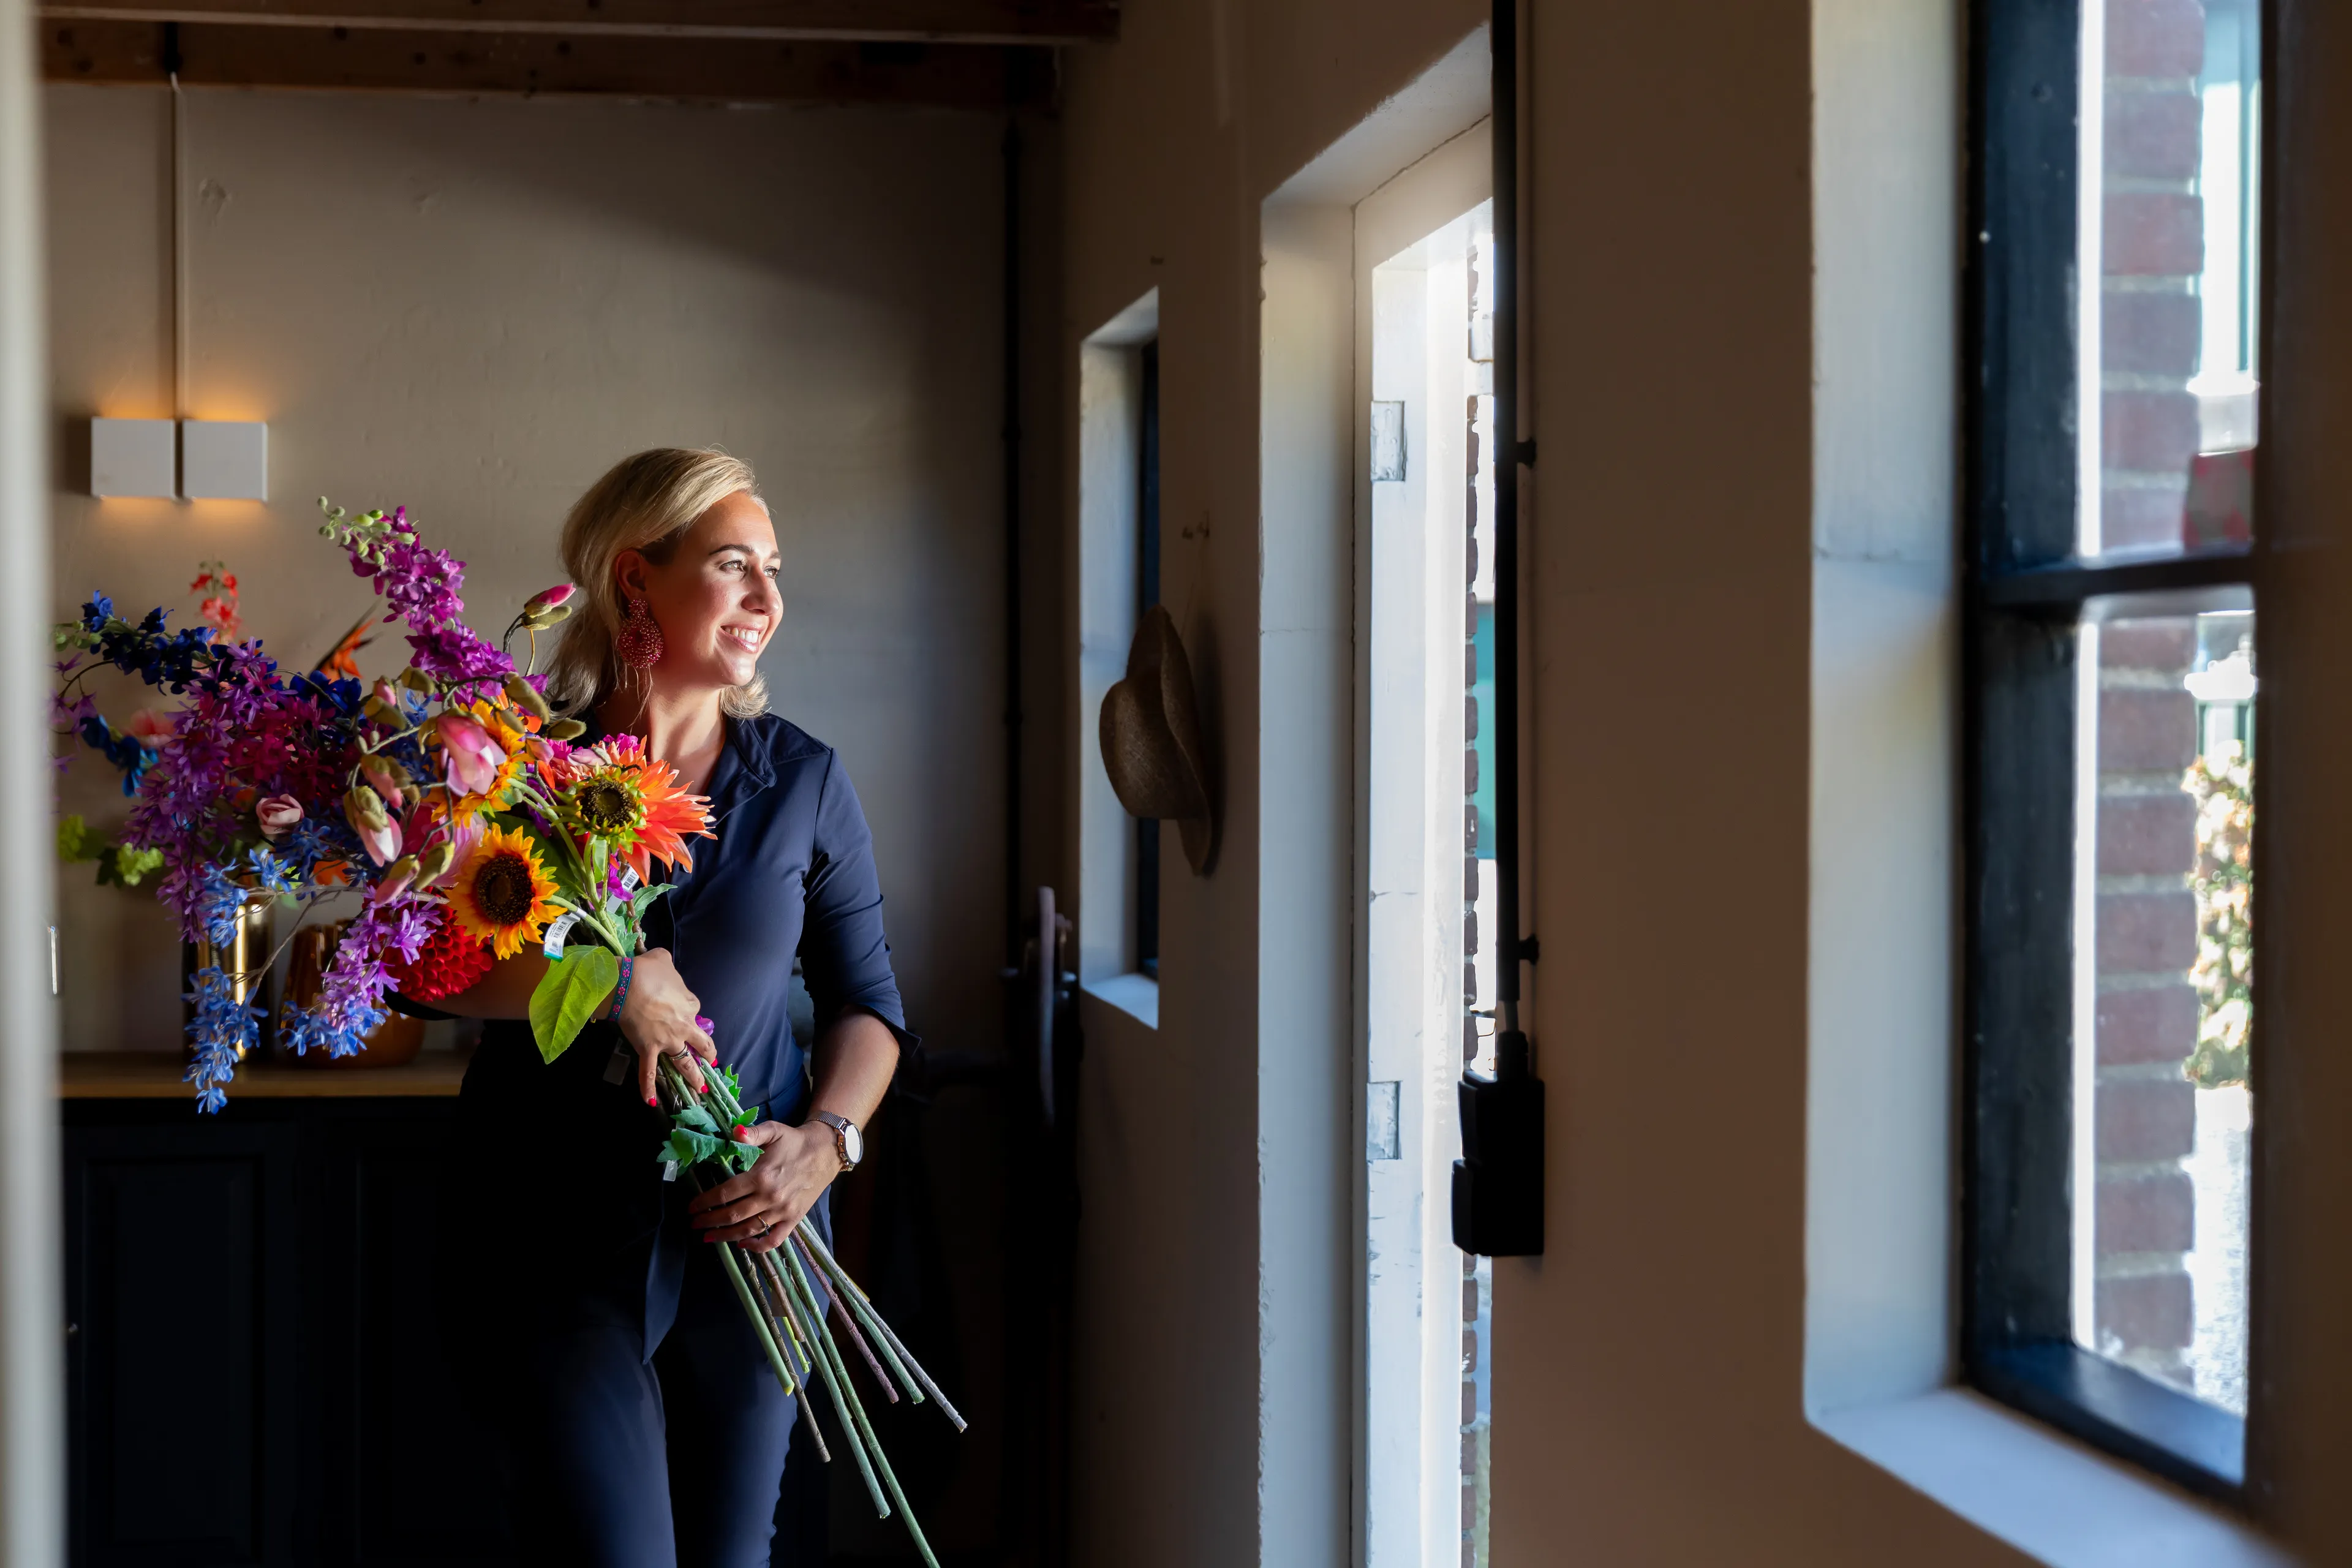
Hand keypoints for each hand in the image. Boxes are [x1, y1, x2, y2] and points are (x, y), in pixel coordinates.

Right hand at [617, 947, 714, 1104]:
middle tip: (711, 1059)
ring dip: (693, 1075)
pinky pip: (648, 1072)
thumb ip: (667, 964)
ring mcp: (666, 1041)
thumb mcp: (662, 959)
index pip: (694, 1008)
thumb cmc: (646, 971)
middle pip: (702, 1042)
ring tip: (700, 1087)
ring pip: (684, 1062)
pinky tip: (649, 1102)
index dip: (687, 1008)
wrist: (626, 985)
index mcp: (689, 1004)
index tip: (680, 1006)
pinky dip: (647, 1087)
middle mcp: (683, 1026)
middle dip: (708, 1052)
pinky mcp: (648, 1050)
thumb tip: (662, 963)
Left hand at [687, 1121, 841, 1252]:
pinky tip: (742, 1245)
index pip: (726, 1193)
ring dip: (726, 1236)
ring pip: (749, 1230)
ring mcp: (782, 1211)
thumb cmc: (795, 1141)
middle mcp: (770, 1197)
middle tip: (695, 1223)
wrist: (826, 1152)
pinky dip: (758, 1247)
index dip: (705, 1202)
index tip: (692, 1207)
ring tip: (709, 1237)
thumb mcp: (773, 1130)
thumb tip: (733, 1132)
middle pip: (733, 1215)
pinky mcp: (793, 1219)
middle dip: (710, 1221)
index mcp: (761, 1175)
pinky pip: (774, 1240)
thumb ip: (752, 1133)